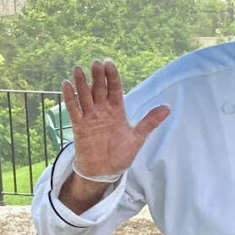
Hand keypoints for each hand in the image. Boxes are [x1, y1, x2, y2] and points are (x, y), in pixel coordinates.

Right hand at [61, 60, 169, 182]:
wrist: (105, 172)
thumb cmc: (121, 154)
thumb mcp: (137, 137)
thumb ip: (150, 121)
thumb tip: (168, 108)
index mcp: (117, 111)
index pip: (114, 89)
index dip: (111, 76)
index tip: (109, 63)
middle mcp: (102, 111)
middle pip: (99, 89)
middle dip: (97, 76)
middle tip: (96, 63)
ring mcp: (90, 117)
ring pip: (84, 96)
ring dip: (81, 83)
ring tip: (78, 69)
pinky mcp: (79, 126)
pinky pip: (74, 110)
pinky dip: (70, 98)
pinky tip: (66, 85)